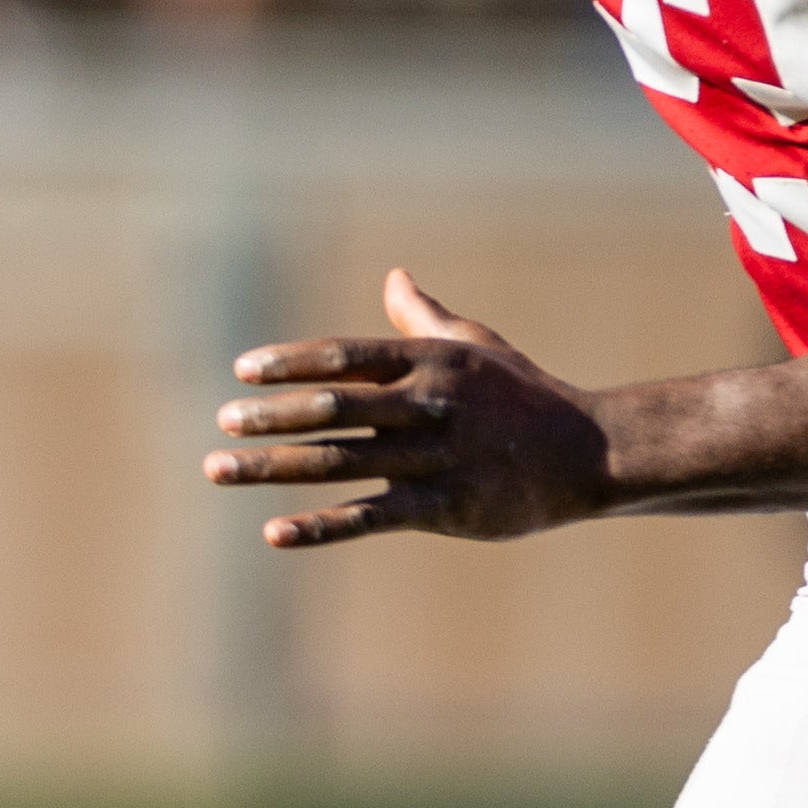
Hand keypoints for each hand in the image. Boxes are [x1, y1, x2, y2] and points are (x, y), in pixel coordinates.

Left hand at [208, 270, 613, 547]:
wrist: (591, 453)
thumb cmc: (524, 394)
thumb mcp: (476, 346)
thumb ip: (423, 318)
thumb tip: (394, 276)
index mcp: (429, 363)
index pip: (345, 355)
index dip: (291, 362)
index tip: (243, 371)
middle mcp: (427, 406)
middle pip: (333, 408)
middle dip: (270, 416)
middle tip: (221, 422)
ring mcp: (435, 458)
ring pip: (338, 462)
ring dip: (271, 466)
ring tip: (216, 468)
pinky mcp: (444, 506)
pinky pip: (370, 517)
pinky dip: (320, 527)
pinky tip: (272, 532)